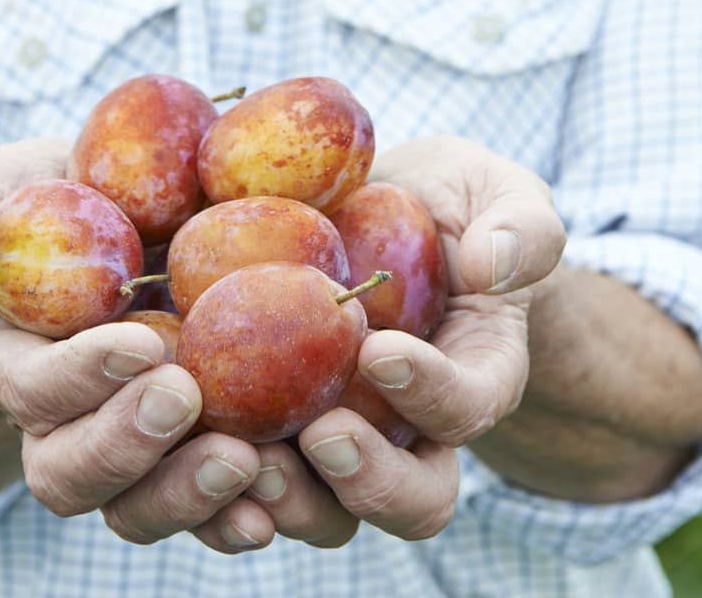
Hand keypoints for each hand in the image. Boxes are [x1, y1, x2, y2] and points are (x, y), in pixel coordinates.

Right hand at [0, 139, 267, 551]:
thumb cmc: (39, 196)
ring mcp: (125, 438)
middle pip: (71, 473)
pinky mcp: (186, 441)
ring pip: (136, 506)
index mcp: (6, 360)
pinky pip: (204, 503)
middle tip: (186, 398)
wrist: (111, 213)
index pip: (32, 389)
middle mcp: (60, 418)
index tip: (142, 342)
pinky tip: (283, 490)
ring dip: (188, 496)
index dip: (80, 377)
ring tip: (248, 464)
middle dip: (127, 448)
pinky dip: (241, 507)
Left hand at [226, 136, 565, 545]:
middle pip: (405, 497)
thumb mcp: (497, 192)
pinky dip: (213, 474)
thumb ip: (521, 225)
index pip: (467, 408)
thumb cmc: (450, 200)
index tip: (381, 348)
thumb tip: (493, 266)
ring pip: (324, 510)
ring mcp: (341, 433)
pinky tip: (180, 436)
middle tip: (321, 434)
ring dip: (287, 497)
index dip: (431, 393)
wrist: (377, 209)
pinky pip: (247, 478)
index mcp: (476, 375)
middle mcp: (411, 427)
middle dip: (365, 482)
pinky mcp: (271, 420)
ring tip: (243, 457)